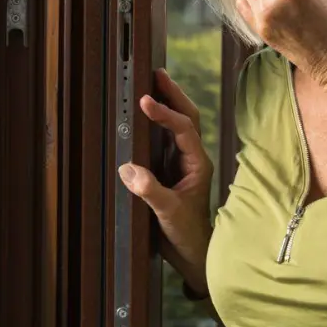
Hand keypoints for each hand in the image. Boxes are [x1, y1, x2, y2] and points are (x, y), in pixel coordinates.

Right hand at [118, 69, 212, 293]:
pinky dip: (158, 122)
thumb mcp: (168, 213)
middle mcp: (193, 159)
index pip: (183, 129)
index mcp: (197, 164)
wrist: (193, 253)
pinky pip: (167, 139)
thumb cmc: (186, 234)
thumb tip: (129, 170)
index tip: (145, 102)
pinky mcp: (172, 170)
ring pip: (179, 125)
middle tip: (156, 74)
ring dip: (168, 103)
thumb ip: (150, 191)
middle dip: (173, 94)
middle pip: (187, 117)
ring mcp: (183, 163)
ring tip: (151, 84)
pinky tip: (145, 115)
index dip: (165, 113)